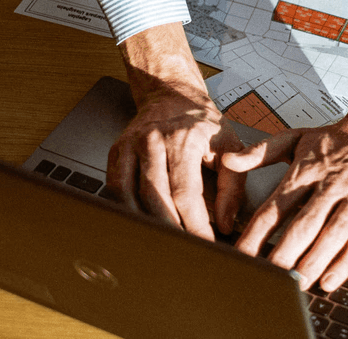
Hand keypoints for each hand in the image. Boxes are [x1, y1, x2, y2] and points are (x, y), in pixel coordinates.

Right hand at [109, 22, 246, 238]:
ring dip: (144, 224)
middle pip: (155, 197)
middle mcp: (155, 140)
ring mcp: (132, 145)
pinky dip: (124, 210)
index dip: (194, 225)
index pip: (186, 193)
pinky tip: (138, 223)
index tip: (204, 245)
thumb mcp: (230, 145)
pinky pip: (114, 187)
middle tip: (181, 251)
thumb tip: (226, 223)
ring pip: (130, 195)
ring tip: (159, 243)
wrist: (172, 95)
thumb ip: (233, 186)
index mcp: (186, 139)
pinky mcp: (117, 150)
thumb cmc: (203, 123)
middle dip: (169, 229)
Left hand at [224, 56, 347, 291]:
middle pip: (303, 225)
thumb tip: (227, 161)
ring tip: (296, 284)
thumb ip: (259, 153)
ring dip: (313, 262)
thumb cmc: (336, 138)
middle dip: (284, 254)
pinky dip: (345, 262)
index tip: (240, 256)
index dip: (255, 235)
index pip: (274, 208)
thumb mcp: (294, 138)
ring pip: (331, 235)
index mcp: (305, 171)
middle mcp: (329, 185)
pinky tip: (330, 279)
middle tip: (269, 278)